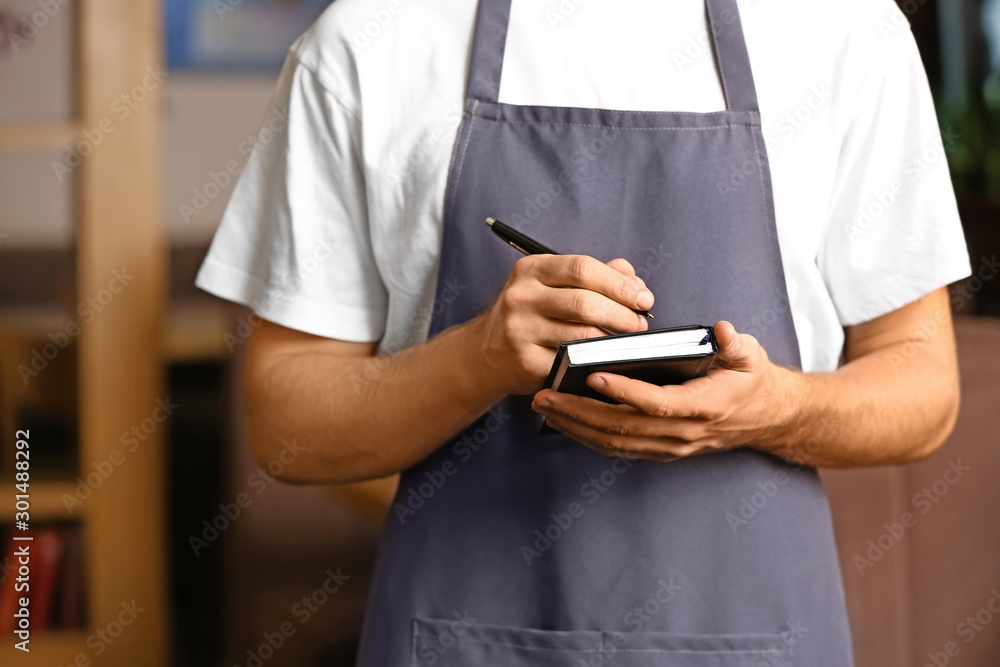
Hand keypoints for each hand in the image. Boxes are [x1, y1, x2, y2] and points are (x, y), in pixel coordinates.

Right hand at [474, 255, 654, 394]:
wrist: (487, 354)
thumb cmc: (533, 314)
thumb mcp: (554, 285)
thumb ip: (597, 276)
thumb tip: (634, 282)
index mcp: (531, 269)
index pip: (582, 268)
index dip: (619, 284)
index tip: (643, 298)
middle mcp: (521, 296)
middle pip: (584, 302)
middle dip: (621, 314)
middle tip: (640, 324)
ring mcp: (519, 330)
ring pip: (581, 335)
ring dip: (612, 340)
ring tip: (626, 341)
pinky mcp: (525, 361)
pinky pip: (571, 361)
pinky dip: (594, 360)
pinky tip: (604, 359)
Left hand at [530, 321, 797, 460]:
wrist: (766, 418)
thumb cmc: (752, 380)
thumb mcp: (751, 355)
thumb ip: (735, 344)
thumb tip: (721, 330)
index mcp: (704, 407)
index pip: (657, 403)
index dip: (625, 391)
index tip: (594, 374)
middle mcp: (683, 433)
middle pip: (624, 428)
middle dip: (580, 412)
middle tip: (545, 394)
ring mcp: (670, 447)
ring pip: (615, 442)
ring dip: (575, 426)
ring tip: (544, 406)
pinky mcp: (660, 451)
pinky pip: (618, 448)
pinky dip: (587, 436)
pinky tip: (563, 421)